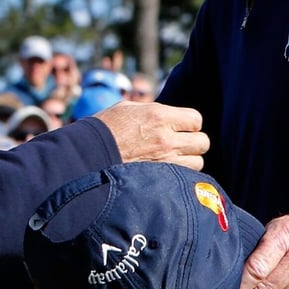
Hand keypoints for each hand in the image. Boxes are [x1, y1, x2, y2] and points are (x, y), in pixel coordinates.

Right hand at [91, 101, 207, 171]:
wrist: (86, 155)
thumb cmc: (104, 129)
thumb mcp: (127, 109)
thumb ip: (153, 110)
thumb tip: (168, 114)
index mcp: (159, 116)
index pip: (196, 119)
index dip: (189, 123)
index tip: (180, 127)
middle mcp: (166, 138)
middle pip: (203, 142)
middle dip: (193, 142)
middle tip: (179, 144)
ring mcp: (165, 161)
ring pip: (197, 162)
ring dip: (189, 160)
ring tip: (172, 159)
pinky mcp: (160, 179)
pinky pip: (185, 178)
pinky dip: (180, 175)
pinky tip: (167, 172)